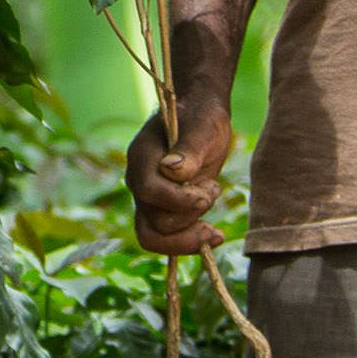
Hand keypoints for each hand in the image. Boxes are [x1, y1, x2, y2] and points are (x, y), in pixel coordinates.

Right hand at [125, 99, 237, 256]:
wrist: (200, 116)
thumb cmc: (201, 118)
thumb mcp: (201, 129)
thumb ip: (188, 150)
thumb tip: (173, 171)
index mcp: (142, 159)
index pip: (149, 192)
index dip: (179, 200)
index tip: (207, 192)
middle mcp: (139, 183)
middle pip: (152, 224)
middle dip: (188, 220)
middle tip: (212, 195)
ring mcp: (149, 199)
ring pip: (158, 236)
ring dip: (192, 231)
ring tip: (213, 199)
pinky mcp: (164, 210)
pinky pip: (169, 237)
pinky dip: (192, 241)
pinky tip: (217, 235)